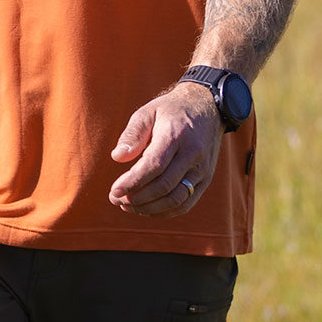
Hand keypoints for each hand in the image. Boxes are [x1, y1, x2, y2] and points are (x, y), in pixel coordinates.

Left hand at [109, 82, 223, 217]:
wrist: (207, 108)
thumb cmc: (170, 111)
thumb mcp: (148, 112)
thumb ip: (132, 134)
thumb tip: (117, 157)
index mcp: (176, 135)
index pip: (154, 165)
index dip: (133, 182)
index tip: (114, 191)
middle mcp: (192, 154)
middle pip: (164, 186)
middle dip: (137, 198)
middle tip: (116, 200)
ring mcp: (202, 169)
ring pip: (176, 199)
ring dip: (149, 208)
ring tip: (127, 206)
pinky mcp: (206, 179)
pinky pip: (186, 203)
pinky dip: (165, 212)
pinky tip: (147, 209)